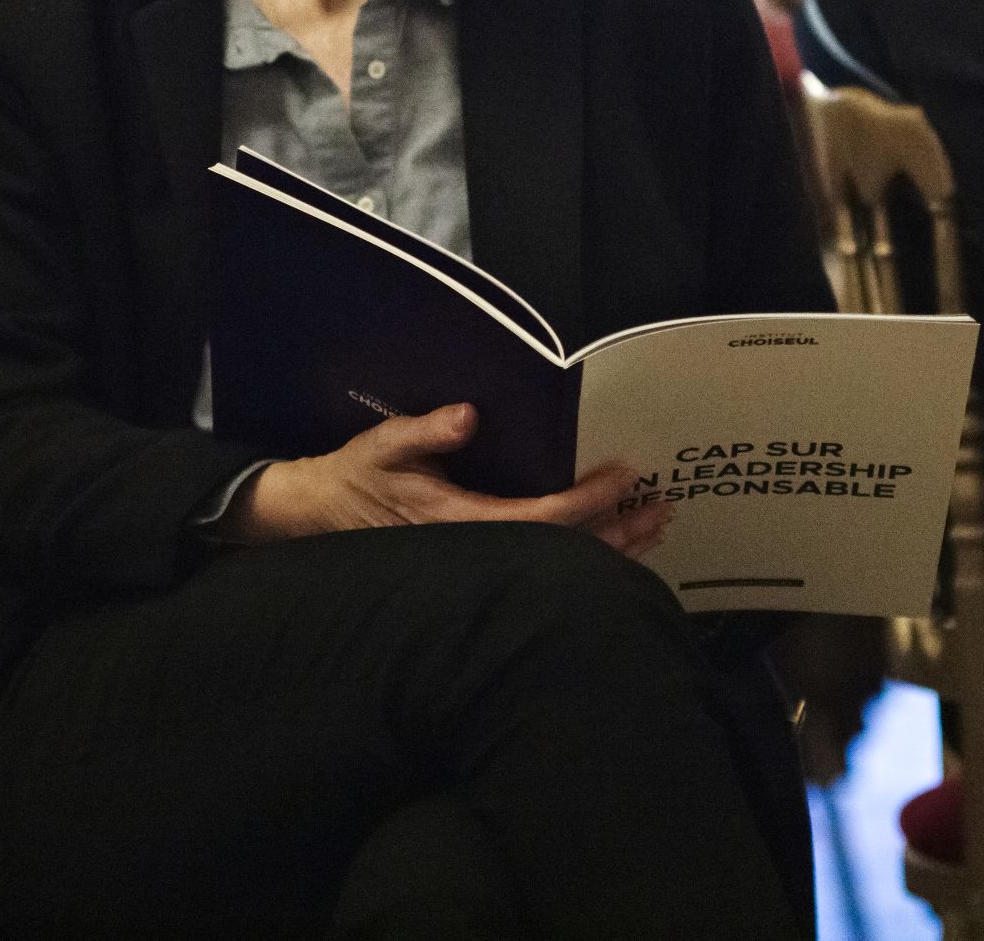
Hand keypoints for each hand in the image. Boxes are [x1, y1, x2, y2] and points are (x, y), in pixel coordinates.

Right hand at [224, 402, 673, 557]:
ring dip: (610, 548)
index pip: (542, 516)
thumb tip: (466, 416)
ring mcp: (482, 565)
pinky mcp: (481, 565)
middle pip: (565, 551)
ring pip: (558, 567)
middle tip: (663, 508)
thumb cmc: (355, 479)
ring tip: (653, 530)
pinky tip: (612, 550)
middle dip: (618, 532)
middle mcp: (480, 550)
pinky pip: (543, 567)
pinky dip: (583, 556)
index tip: (625, 473)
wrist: (321, 519)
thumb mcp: (382, 447)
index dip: (589, 499)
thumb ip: (424, 433)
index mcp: (463, 521)